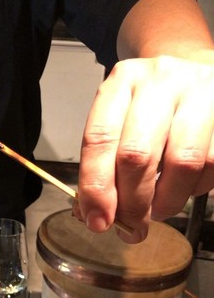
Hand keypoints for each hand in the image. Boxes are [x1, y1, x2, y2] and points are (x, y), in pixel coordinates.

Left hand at [77, 54, 213, 242]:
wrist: (195, 71)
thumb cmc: (151, 106)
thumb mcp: (120, 121)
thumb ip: (105, 164)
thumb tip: (95, 214)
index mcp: (122, 83)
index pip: (100, 139)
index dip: (96, 187)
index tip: (97, 219)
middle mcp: (159, 81)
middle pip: (137, 155)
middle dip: (131, 203)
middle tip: (130, 226)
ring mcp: (200, 92)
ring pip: (182, 163)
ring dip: (166, 201)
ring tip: (158, 209)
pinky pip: (212, 163)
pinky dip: (195, 189)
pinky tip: (185, 187)